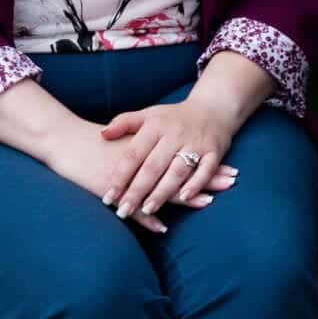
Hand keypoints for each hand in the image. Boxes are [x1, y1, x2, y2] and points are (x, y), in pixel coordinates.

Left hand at [99, 99, 243, 222]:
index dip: (120, 176)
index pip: (134, 154)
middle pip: (153, 166)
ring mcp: (196, 143)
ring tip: (147, 208)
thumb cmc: (174, 117)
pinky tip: (184, 198)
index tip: (107, 197)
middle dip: (137, 190)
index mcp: (155, 125)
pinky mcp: (214, 151)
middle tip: (122, 211)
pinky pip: (205, 170)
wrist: (213, 107)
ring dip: (163, 191)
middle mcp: (175, 134)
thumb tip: (102, 134)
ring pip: (177, 171)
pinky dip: (196, 184)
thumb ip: (124, 123)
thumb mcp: (148, 115)